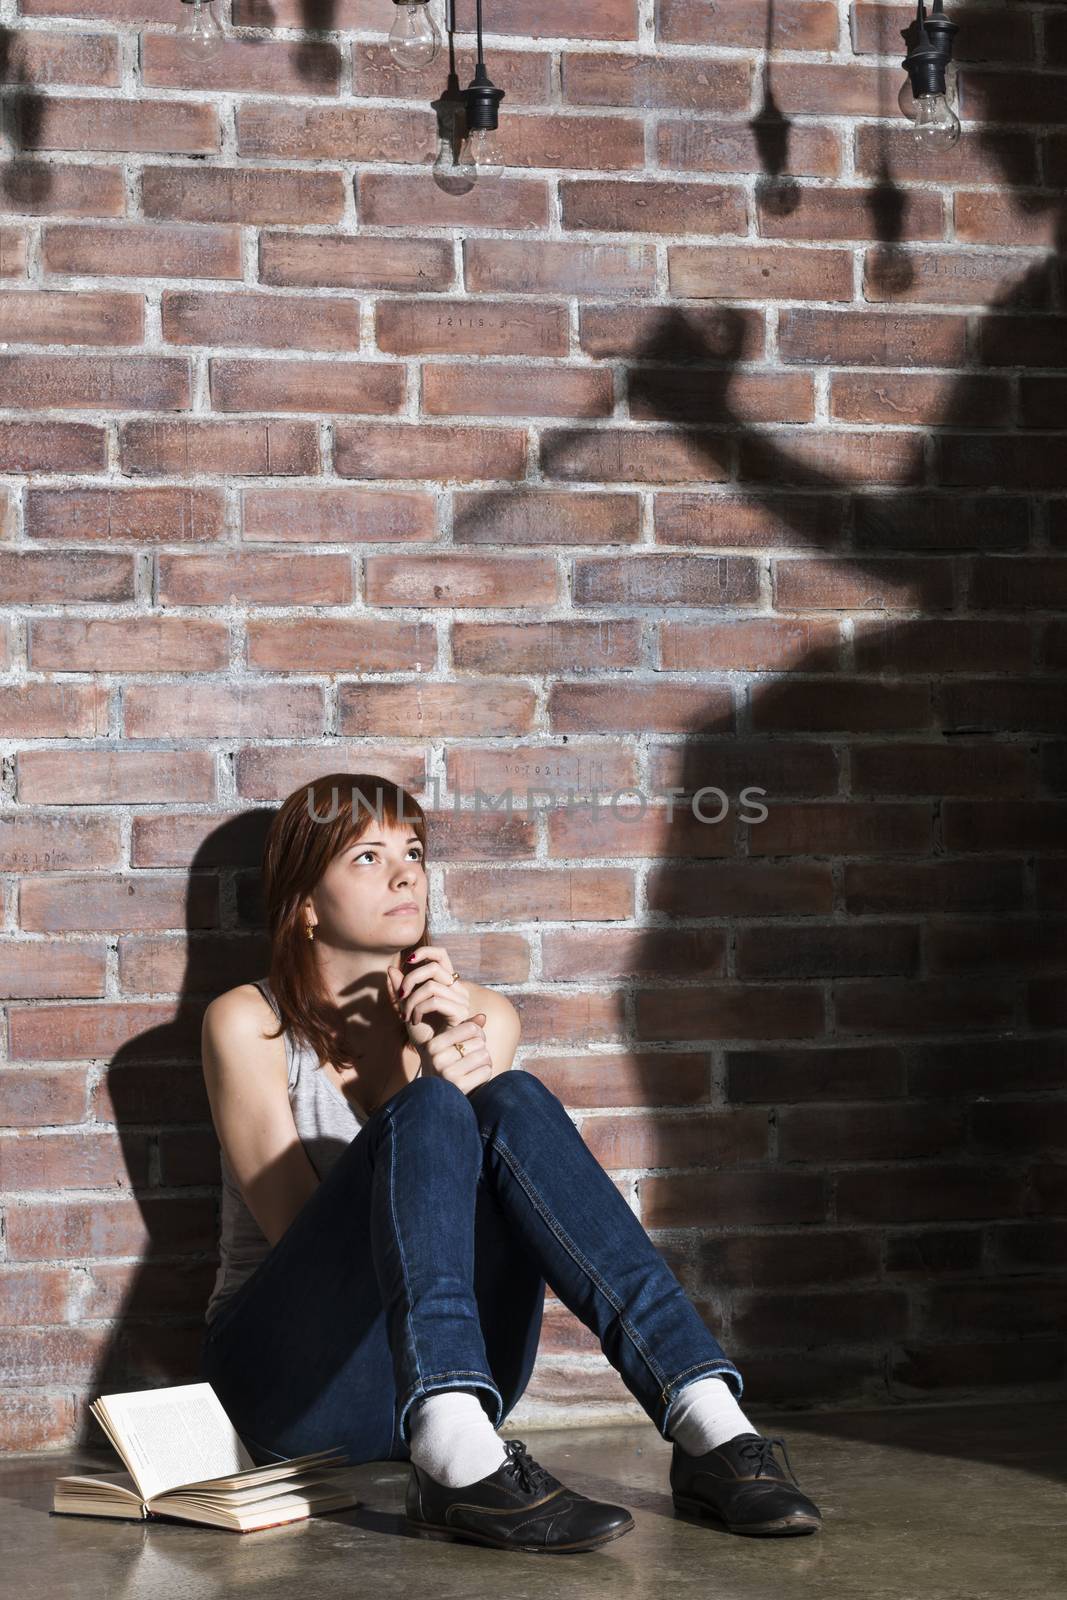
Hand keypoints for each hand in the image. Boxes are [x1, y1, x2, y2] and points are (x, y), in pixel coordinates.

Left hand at [385, 946, 493, 1094]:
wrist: (434, 1058)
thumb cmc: (423, 1034)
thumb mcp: (406, 1008)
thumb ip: (400, 990)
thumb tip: (391, 969)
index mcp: (447, 984)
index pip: (441, 955)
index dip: (425, 952)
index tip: (407, 961)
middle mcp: (457, 989)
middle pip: (433, 968)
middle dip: (410, 979)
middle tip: (400, 997)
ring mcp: (460, 1001)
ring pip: (430, 986)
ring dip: (412, 1000)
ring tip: (405, 1015)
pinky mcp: (459, 1013)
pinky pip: (434, 1000)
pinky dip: (418, 1009)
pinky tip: (414, 1020)